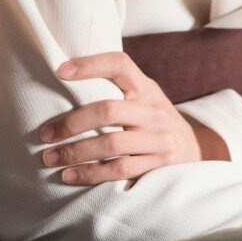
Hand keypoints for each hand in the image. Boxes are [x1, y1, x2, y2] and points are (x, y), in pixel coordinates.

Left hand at [39, 50, 229, 185]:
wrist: (196, 152)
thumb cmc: (155, 121)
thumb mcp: (146, 98)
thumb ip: (120, 90)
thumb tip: (66, 80)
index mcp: (146, 88)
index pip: (120, 64)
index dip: (90, 64)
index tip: (60, 70)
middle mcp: (153, 111)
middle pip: (108, 110)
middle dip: (72, 123)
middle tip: (45, 134)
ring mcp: (158, 139)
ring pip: (111, 144)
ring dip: (75, 153)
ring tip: (50, 158)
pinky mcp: (158, 166)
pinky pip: (119, 171)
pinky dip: (91, 174)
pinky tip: (70, 176)